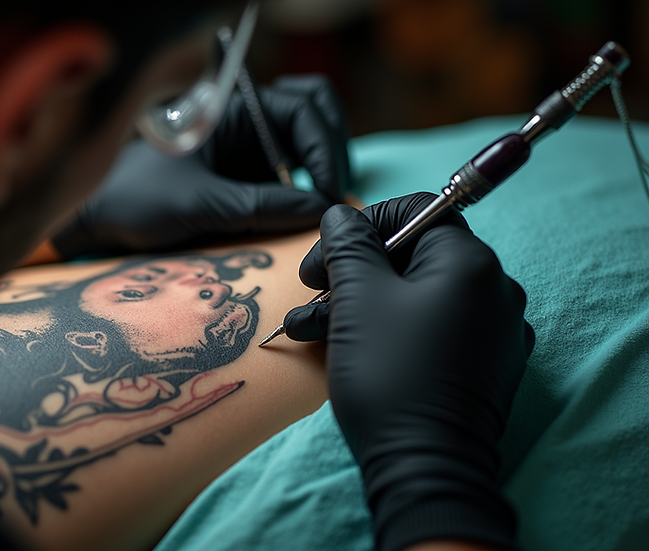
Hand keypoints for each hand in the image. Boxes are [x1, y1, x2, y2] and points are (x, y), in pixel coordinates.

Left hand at [51, 74, 350, 257]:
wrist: (102, 225)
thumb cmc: (137, 200)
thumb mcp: (200, 204)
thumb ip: (261, 206)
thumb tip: (320, 210)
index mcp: (230, 108)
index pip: (301, 106)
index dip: (323, 146)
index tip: (326, 191)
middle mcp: (243, 122)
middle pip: (311, 113)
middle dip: (331, 147)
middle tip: (335, 191)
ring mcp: (246, 148)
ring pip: (304, 143)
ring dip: (321, 168)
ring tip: (324, 205)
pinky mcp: (244, 177)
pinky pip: (287, 175)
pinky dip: (303, 191)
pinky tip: (303, 217)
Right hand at [285, 193, 534, 550]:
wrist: (425, 467)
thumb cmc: (390, 373)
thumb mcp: (358, 298)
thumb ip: (349, 245)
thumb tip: (342, 215)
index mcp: (470, 262)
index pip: (417, 211)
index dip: (363, 224)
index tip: (324, 257)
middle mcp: (494, 289)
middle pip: (414, 257)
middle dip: (353, 272)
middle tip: (311, 294)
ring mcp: (494, 332)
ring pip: (417, 297)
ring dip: (360, 305)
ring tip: (308, 330)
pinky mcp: (485, 367)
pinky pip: (434, 330)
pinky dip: (391, 331)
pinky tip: (347, 348)